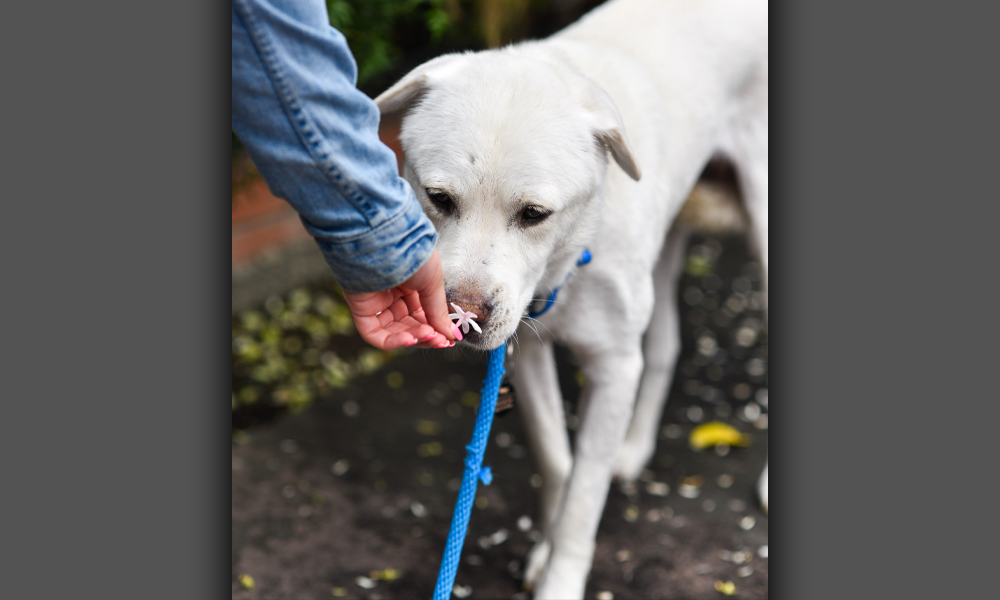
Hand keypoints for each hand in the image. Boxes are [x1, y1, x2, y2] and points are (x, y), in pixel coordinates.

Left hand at [342, 250, 457, 350]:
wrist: (386, 241)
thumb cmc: (411, 253)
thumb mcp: (433, 283)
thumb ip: (438, 312)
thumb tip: (452, 335)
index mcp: (410, 284)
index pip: (422, 314)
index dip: (435, 328)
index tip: (449, 339)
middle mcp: (392, 293)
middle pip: (409, 325)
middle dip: (426, 335)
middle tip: (441, 340)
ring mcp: (375, 301)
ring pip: (393, 332)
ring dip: (413, 338)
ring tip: (428, 336)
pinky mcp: (360, 308)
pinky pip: (374, 334)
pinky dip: (392, 342)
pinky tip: (410, 340)